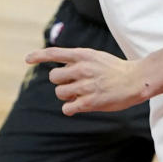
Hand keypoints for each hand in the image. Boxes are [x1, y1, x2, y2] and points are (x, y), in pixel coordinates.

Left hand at [26, 46, 148, 113]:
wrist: (135, 80)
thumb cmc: (114, 69)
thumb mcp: (95, 57)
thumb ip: (77, 61)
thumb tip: (59, 69)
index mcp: (83, 55)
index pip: (54, 53)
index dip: (38, 56)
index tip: (27, 59)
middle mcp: (82, 68)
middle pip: (53, 77)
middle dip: (60, 81)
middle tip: (72, 84)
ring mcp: (85, 86)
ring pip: (60, 93)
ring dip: (67, 95)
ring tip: (81, 93)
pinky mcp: (89, 102)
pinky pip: (67, 108)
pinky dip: (70, 108)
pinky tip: (78, 106)